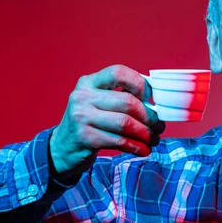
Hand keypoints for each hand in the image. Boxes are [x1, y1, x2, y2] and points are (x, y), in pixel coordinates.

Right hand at [49, 65, 165, 177]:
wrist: (62, 148)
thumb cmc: (90, 122)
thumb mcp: (98, 102)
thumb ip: (121, 96)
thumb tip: (157, 99)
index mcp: (89, 82)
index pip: (118, 72)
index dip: (140, 84)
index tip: (152, 98)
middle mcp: (82, 96)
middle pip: (128, 102)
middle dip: (150, 116)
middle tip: (159, 126)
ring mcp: (81, 117)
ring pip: (126, 123)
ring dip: (146, 134)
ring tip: (154, 139)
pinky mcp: (85, 138)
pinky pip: (119, 141)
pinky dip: (137, 147)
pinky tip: (144, 150)